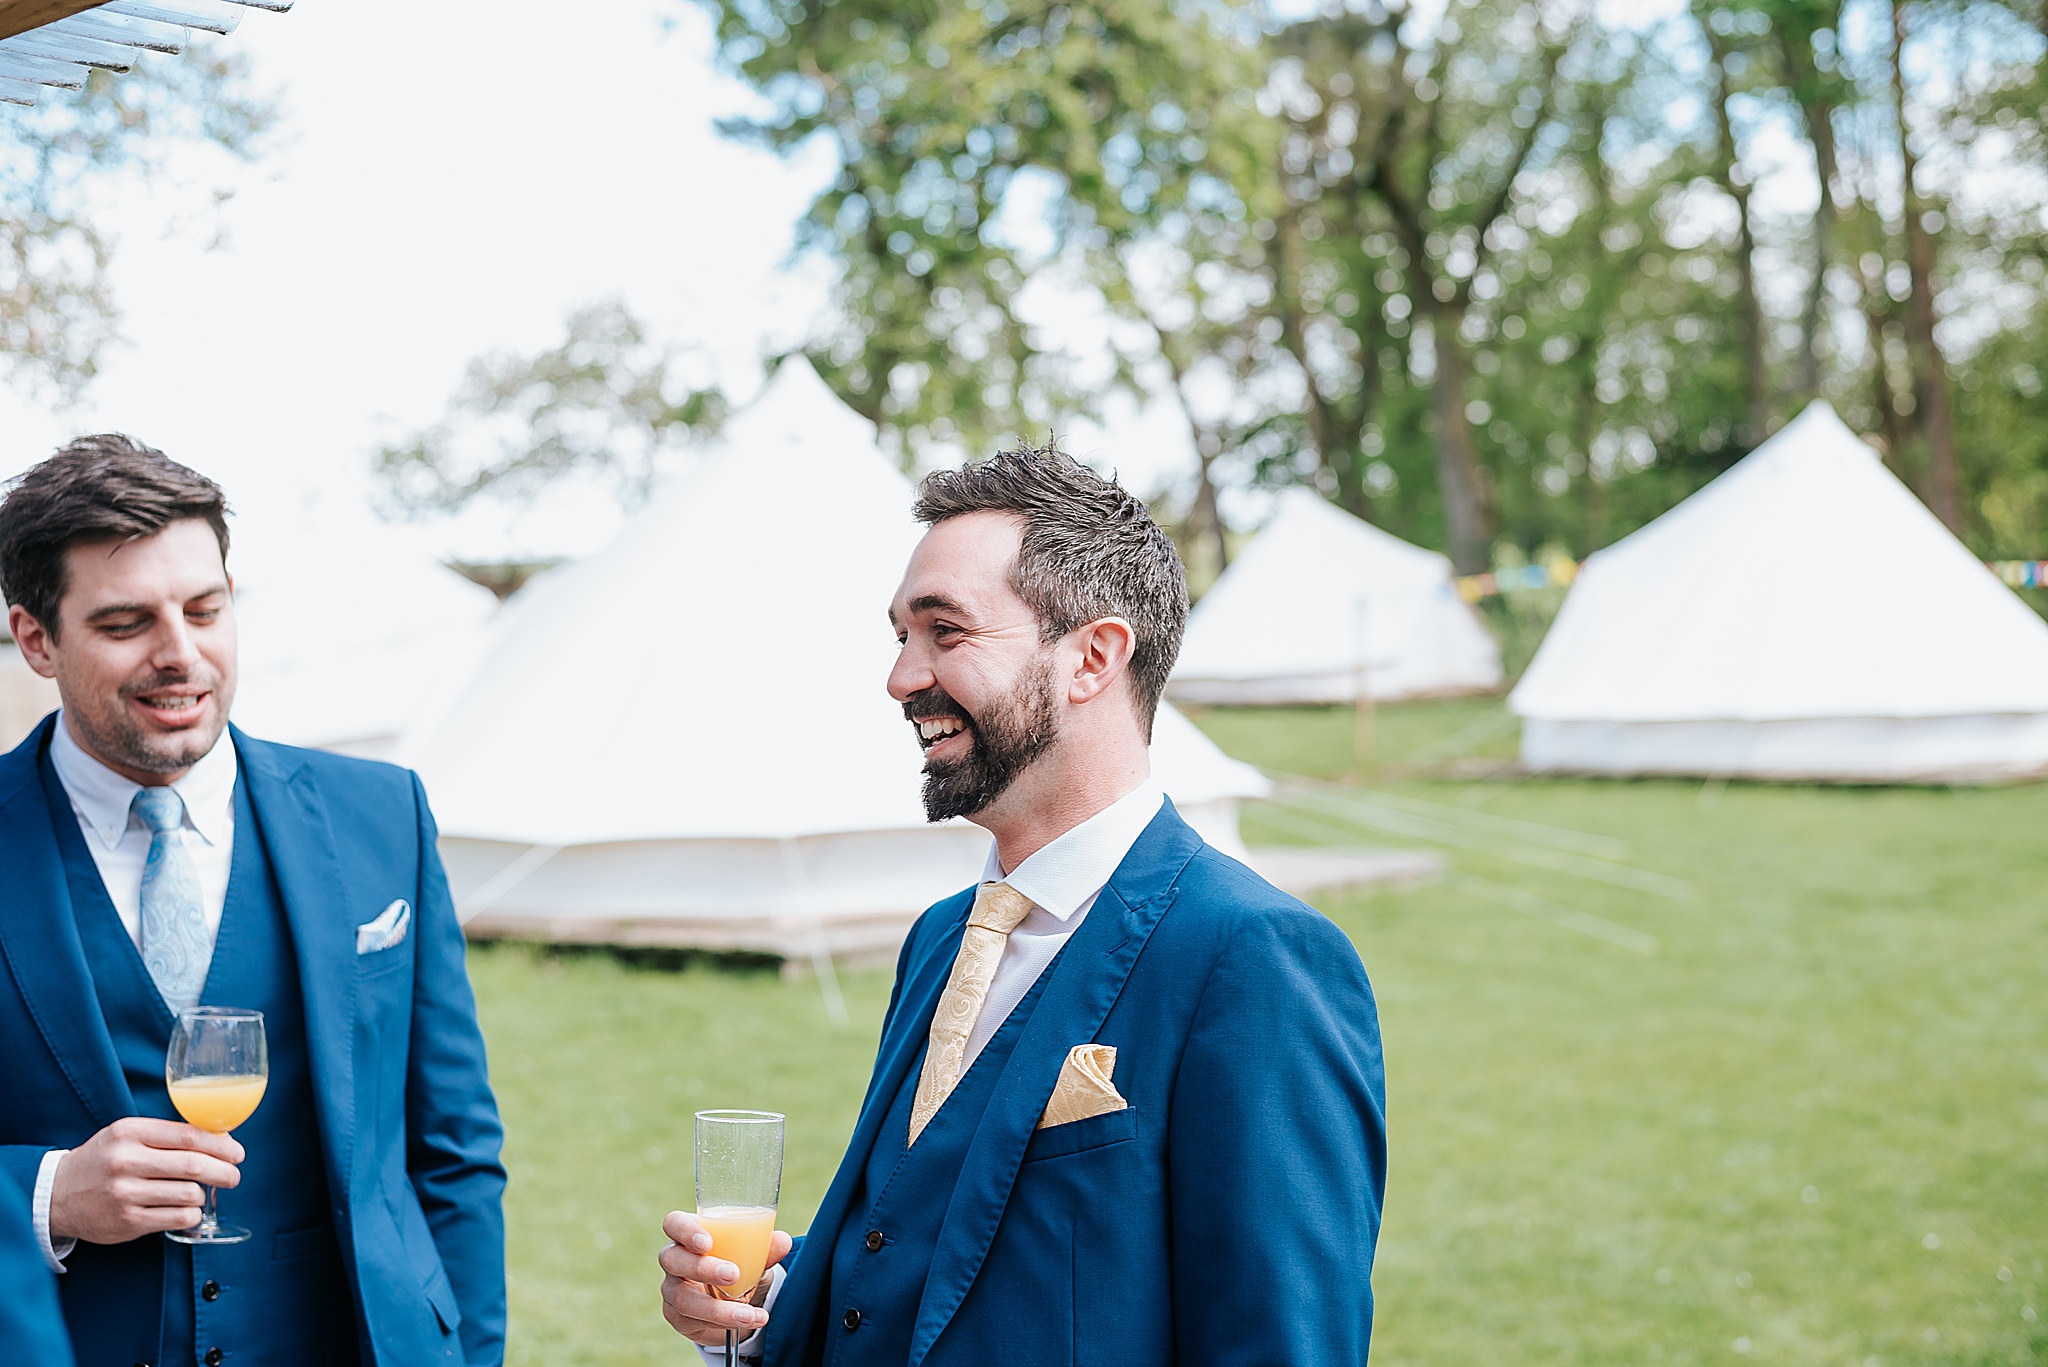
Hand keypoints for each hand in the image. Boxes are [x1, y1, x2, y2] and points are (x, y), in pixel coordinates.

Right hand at [49, 1117, 243, 1244]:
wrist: (57, 1194)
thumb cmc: (104, 1160)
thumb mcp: (127, 1135)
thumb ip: (168, 1135)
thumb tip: (221, 1140)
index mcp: (130, 1133)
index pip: (189, 1136)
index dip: (221, 1145)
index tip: (238, 1153)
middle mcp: (126, 1162)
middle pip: (194, 1165)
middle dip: (224, 1171)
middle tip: (234, 1176)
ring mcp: (125, 1194)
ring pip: (189, 1194)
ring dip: (203, 1194)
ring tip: (198, 1192)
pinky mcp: (126, 1222)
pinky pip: (178, 1218)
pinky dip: (191, 1214)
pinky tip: (186, 1210)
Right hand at [657, 1210, 790, 1346]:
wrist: (733, 1302)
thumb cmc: (738, 1265)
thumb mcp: (753, 1256)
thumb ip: (765, 1248)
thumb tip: (783, 1241)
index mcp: (689, 1234)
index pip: (674, 1223)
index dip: (685, 1230)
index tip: (707, 1242)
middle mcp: (674, 1259)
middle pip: (672, 1259)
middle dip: (703, 1268)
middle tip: (733, 1274)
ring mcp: (672, 1289)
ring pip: (683, 1298)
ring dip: (718, 1308)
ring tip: (748, 1313)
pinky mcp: (677, 1316)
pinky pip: (692, 1321)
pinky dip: (723, 1322)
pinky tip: (747, 1321)